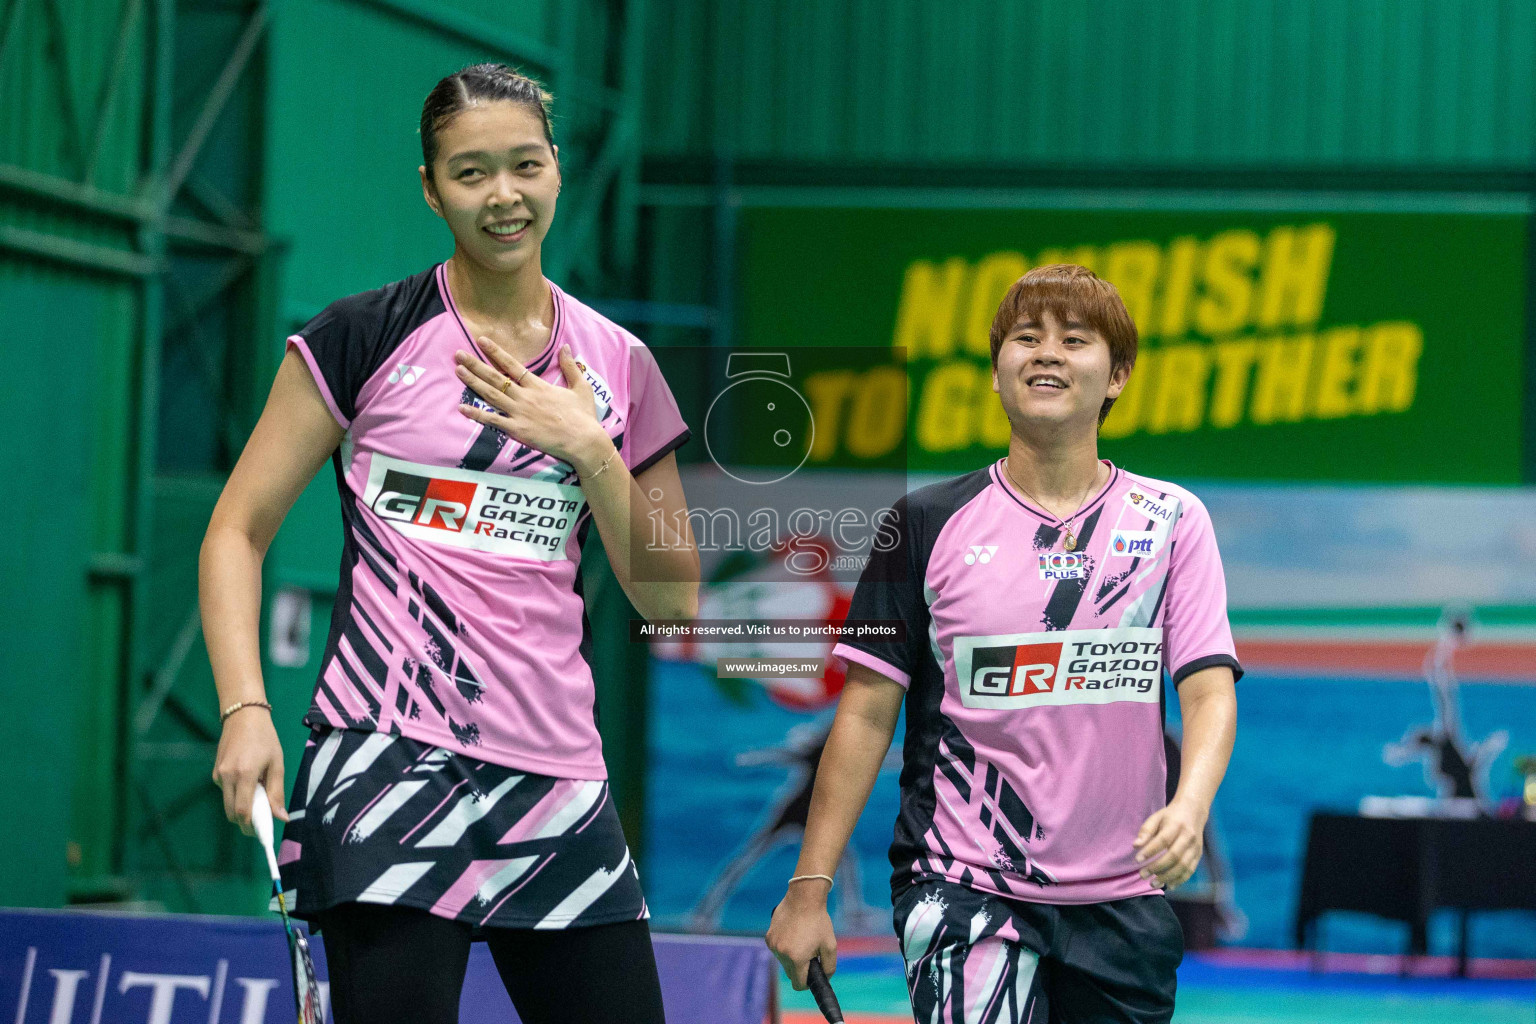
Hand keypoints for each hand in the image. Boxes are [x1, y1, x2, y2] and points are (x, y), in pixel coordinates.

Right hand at [212, 707, 287, 835]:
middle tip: (262, 820)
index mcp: (244, 774)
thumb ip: (277, 792)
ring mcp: (218, 775)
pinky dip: (236, 795)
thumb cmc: (265, 738)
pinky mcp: (215, 773)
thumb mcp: (277, 763)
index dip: (251, 826)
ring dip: (241, 808)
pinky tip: (249, 783)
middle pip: (232, 813)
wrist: (243, 716)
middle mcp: (227, 777)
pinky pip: (226, 792)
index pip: (243, 812)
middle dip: (245, 822)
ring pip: (227, 804)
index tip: (262, 833)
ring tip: (258, 796)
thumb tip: (281, 818)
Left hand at [454, 339, 611, 472]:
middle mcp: (525, 397)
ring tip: (457, 371)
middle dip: (475, 364)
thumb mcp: (581, 387)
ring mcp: (519, 413)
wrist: (583, 441)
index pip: (512, 365)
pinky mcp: (517, 430)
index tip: (481, 341)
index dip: (495, 352)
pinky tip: (462, 408)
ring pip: (491, 395)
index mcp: (539, 386)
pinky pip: (493, 421)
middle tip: (458, 354)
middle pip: (495, 378)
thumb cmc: (584, 416)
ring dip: (473, 383)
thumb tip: (565, 346)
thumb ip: (570, 366)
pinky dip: (477, 414)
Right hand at [765, 882, 837, 990]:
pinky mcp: (768, 937)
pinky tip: (793, 933)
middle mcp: (782, 954)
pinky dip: (784, 946)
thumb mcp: (830, 946)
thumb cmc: (819, 921)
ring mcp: (773, 945)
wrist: (804, 898)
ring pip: (783, 961)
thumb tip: (824, 977)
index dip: (807, 983)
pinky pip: (777, 950)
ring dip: (791, 957)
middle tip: (809, 953)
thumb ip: (829, 967)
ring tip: (801, 940)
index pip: (798, 984)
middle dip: (800, 968)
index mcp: (797, 958)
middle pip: (790, 973)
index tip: (812, 974)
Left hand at [1133, 799, 1205, 889]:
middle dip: (1157, 868)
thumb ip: (1146, 831)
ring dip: (1168, 877)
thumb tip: (1135, 846)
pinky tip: (1170, 885)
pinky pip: (1190, 870)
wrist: (1194, 811)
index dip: (1150, 851)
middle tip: (1142, 875)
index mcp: (1176, 825)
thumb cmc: (1170, 815)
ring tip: (1153, 883)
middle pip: (1174, 856)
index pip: (1162, 840)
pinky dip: (1180, 880)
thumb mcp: (1156, 817)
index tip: (1137, 860)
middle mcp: (1188, 837)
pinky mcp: (1199, 854)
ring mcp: (1195, 847)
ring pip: (1183, 866)